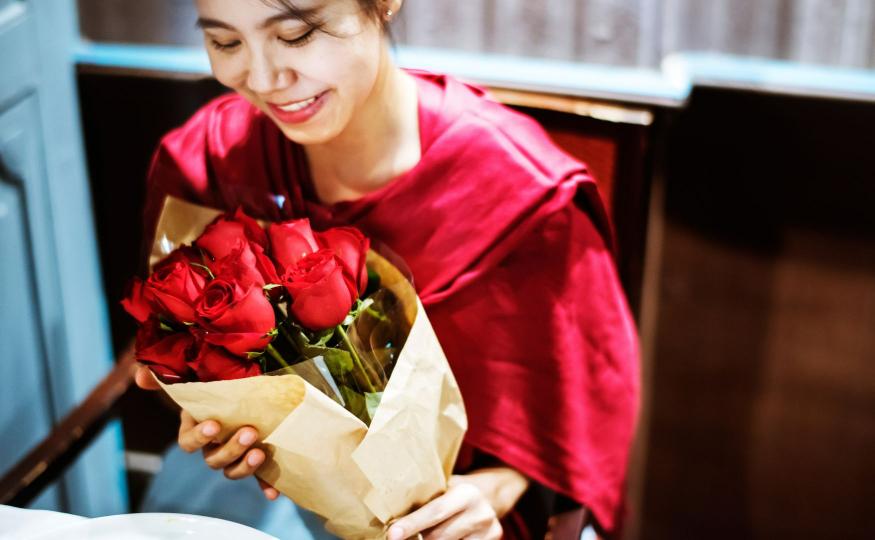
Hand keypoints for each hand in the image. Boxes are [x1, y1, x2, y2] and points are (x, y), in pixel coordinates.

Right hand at [134, 365, 279, 499]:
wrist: (245, 390)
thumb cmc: (216, 385)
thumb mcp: (194, 377)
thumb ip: (166, 377)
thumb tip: (141, 375)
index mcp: (195, 429)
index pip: (188, 442)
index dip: (199, 437)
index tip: (213, 425)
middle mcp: (212, 446)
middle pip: (214, 460)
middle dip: (231, 449)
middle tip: (249, 433)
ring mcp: (233, 455)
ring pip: (232, 470)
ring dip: (245, 466)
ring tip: (260, 452)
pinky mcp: (254, 458)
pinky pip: (258, 478)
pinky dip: (265, 486)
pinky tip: (272, 493)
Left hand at [387, 477, 503, 539]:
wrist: (490, 497)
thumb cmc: (456, 492)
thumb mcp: (446, 486)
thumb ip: (427, 496)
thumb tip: (392, 510)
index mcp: (466, 493)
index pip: (435, 512)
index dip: (412, 525)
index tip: (392, 535)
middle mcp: (481, 513)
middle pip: (438, 536)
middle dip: (416, 539)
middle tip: (397, 537)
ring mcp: (488, 532)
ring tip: (415, 537)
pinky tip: (436, 539)